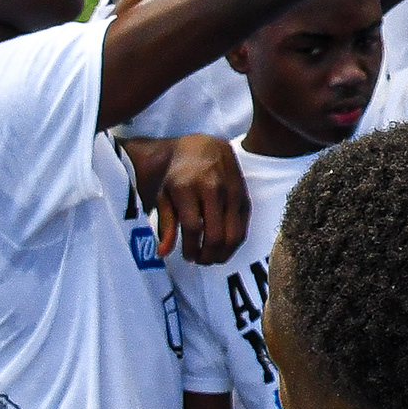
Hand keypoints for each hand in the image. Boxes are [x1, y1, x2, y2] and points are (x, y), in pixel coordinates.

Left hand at [154, 133, 249, 266]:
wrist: (204, 147)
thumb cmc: (179, 174)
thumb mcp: (164, 195)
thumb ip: (165, 225)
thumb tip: (163, 253)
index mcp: (188, 188)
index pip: (192, 228)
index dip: (190, 249)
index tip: (187, 257)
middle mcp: (212, 189)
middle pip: (215, 235)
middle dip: (207, 255)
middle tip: (200, 261)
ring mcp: (231, 192)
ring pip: (233, 235)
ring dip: (223, 253)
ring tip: (212, 258)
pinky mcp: (244, 196)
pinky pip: (243, 227)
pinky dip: (234, 243)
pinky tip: (223, 246)